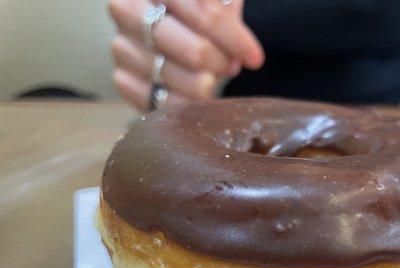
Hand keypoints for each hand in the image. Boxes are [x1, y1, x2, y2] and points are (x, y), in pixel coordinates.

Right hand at [108, 0, 263, 111]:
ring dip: (206, 84)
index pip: (203, 13)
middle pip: (195, 52)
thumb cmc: (197, 9)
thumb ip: (227, 15)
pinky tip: (198, 95)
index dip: (233, 39)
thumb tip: (248, 56)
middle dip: (220, 63)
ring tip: (213, 75)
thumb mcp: (216, 1)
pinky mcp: (121, 78)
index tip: (255, 58)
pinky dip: (187, 104)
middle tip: (230, 66)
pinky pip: (162, 103)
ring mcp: (121, 46)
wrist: (169, 23)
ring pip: (181, 80)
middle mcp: (127, 10)